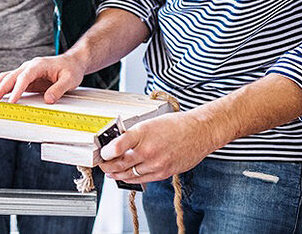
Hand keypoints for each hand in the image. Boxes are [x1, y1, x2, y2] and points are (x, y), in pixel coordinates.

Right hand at [0, 53, 85, 103]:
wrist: (72, 62)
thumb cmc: (71, 69)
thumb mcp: (70, 80)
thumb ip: (59, 89)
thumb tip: (48, 99)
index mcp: (38, 65)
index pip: (24, 77)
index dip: (17, 89)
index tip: (12, 101)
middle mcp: (29, 67)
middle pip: (10, 77)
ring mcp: (26, 72)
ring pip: (6, 78)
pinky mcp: (25, 78)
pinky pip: (10, 82)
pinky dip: (0, 87)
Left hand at [98, 111, 222, 183]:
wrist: (199, 132)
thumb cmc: (176, 125)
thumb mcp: (150, 122)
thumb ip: (134, 134)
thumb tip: (117, 143)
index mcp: (142, 133)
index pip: (116, 147)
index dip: (105, 153)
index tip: (102, 153)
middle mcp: (148, 150)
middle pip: (119, 164)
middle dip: (107, 166)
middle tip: (102, 164)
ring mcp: (155, 164)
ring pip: (129, 174)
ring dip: (117, 174)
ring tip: (110, 172)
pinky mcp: (162, 173)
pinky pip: (141, 180)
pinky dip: (131, 179)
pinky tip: (126, 176)